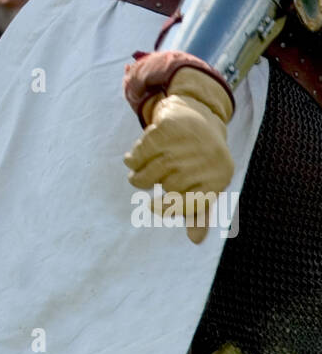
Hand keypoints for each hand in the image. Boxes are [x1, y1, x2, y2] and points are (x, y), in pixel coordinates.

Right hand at [124, 67, 233, 243]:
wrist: (199, 113)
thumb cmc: (201, 158)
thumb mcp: (206, 183)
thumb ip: (199, 212)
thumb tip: (196, 240)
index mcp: (220, 177)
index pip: (190, 204)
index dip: (169, 208)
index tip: (152, 207)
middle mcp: (207, 159)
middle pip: (169, 187)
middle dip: (153, 187)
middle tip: (142, 183)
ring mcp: (189, 142)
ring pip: (154, 170)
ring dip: (139, 176)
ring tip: (136, 175)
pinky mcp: (170, 126)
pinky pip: (144, 151)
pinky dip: (134, 158)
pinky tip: (133, 158)